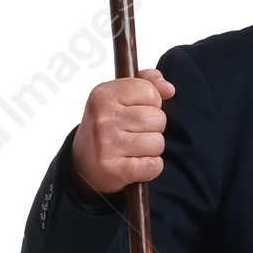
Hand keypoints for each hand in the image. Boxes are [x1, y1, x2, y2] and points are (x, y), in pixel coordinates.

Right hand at [71, 70, 174, 195]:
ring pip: (158, 143)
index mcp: (103, 95)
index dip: (151, 103)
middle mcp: (103, 118)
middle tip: (135, 133)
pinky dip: (151, 167)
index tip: (137, 111)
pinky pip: (154, 165)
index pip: (150, 91)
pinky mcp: (115, 169)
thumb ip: (147, 83)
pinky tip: (136, 164)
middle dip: (154, 128)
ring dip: (152, 149)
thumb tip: (169, 89)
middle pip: (157, 118)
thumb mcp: (119, 97)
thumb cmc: (108, 127)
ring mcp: (107, 144)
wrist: (84, 164)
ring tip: (134, 149)